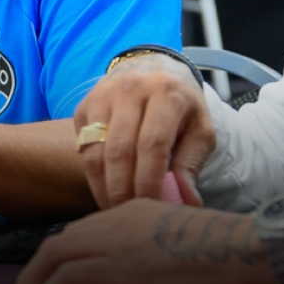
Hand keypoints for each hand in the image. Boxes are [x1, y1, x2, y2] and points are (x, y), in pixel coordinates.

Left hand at [8, 199, 276, 283]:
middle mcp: (113, 221)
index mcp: (126, 213)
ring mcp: (113, 241)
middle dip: (32, 274)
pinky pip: (65, 279)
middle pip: (56, 244)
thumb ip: (139, 261)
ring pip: (52, 258)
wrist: (240, 248)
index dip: (53, 261)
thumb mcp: (169, 247)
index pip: (77, 235)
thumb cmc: (220, 255)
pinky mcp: (117, 266)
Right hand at [75, 52, 213, 208]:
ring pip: (95, 151)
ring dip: (104, 187)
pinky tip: (105, 190)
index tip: (151, 207)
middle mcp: (130, 89)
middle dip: (123, 190)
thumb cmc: (180, 106)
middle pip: (120, 149)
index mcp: (166, 92)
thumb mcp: (199, 129)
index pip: (153, 143)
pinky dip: (93, 175)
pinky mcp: (84, 106)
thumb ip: (191, 165)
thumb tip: (186, 202)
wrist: (151, 66)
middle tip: (129, 216)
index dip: (149, 180)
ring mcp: (102, 96)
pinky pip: (83, 148)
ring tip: (115, 210)